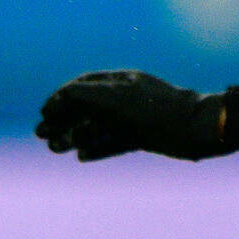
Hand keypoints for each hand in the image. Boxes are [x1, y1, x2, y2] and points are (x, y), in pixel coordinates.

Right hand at [36, 70, 224, 161]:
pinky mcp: (145, 137)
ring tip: (54, 148)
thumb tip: (63, 95)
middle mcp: (126, 98)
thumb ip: (88, 94)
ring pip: (98, 126)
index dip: (61, 97)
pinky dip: (97, 148)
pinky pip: (115, 142)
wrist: (197, 129)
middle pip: (87, 107)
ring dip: (74, 135)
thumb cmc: (159, 111)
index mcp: (120, 82)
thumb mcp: (118, 99)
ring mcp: (135, 118)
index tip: (44, 112)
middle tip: (40, 134)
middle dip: (62, 119)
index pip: (82, 85)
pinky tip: (82, 156)